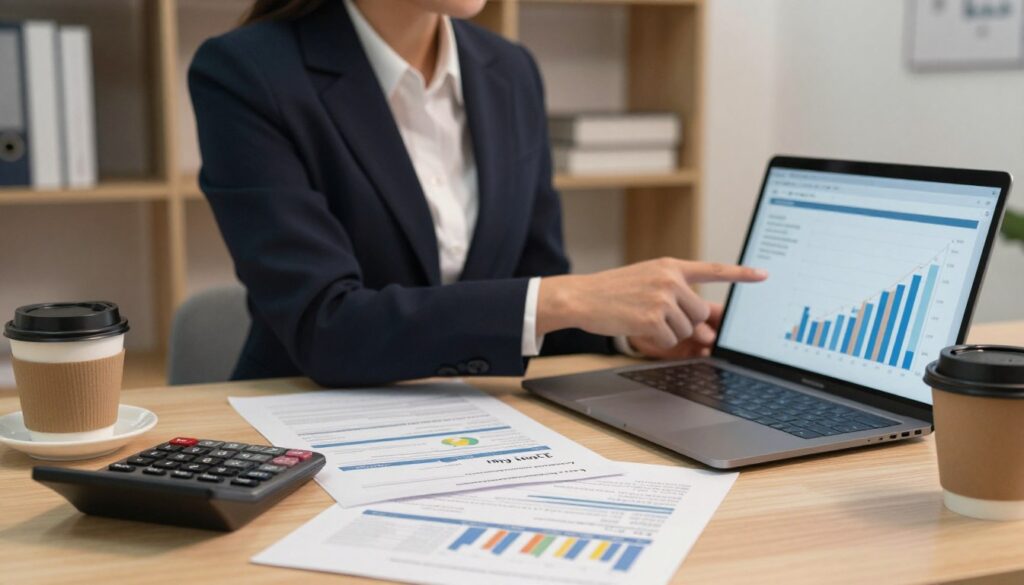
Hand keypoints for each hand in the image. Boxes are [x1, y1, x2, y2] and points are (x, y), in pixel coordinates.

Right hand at [537, 258, 766, 348]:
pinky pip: (669, 341)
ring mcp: (661, 299)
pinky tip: (636, 326)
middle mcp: (669, 279)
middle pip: (700, 313)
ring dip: (668, 331)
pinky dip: (655, 341)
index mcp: (670, 266)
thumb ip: (677, 294)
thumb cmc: (613, 291)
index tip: (764, 275)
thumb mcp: (647, 281)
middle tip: (656, 314)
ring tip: (641, 317)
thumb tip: (707, 325)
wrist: (581, 296)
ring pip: (685, 329)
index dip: (741, 274)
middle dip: (684, 321)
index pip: (713, 269)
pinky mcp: (651, 318)